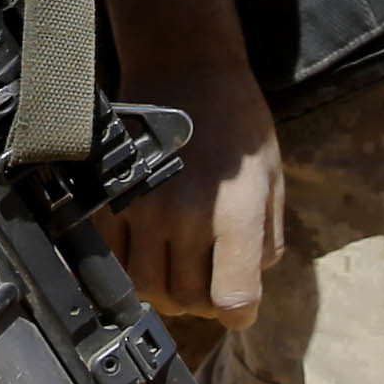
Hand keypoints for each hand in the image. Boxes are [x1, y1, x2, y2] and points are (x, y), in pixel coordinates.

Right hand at [113, 42, 284, 327]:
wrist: (185, 70)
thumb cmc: (236, 122)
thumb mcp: (271, 180)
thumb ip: (265, 240)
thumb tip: (246, 286)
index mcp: (236, 212)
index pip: (232, 299)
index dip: (238, 313)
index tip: (237, 306)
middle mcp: (187, 215)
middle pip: (188, 300)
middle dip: (203, 300)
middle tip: (208, 279)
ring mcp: (144, 209)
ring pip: (148, 287)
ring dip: (165, 288)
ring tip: (177, 267)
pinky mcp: (112, 201)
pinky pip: (115, 261)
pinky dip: (132, 266)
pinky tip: (148, 248)